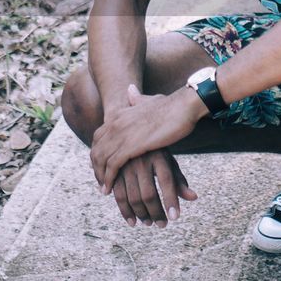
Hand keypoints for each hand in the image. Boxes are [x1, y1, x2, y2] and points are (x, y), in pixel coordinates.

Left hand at [90, 84, 205, 191]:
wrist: (183, 106)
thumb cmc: (171, 105)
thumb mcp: (149, 100)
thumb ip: (137, 99)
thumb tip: (130, 90)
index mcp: (119, 115)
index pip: (98, 137)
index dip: (98, 153)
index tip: (102, 166)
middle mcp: (115, 123)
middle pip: (96, 149)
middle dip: (96, 167)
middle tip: (101, 181)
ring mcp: (121, 133)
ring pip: (101, 159)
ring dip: (101, 176)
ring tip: (105, 190)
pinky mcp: (130, 145)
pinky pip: (112, 165)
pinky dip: (108, 179)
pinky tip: (110, 189)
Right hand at [110, 150, 198, 226]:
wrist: (127, 135)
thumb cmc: (154, 153)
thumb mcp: (167, 161)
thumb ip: (178, 180)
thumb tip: (194, 197)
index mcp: (158, 156)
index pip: (167, 180)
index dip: (171, 200)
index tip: (175, 217)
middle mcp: (141, 160)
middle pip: (149, 193)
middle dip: (156, 212)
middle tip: (162, 224)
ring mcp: (126, 166)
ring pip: (133, 197)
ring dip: (141, 214)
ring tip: (149, 223)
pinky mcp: (114, 173)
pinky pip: (119, 196)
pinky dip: (125, 211)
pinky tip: (133, 221)